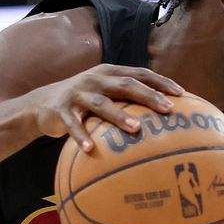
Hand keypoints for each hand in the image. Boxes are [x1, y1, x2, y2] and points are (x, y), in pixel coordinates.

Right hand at [28, 65, 183, 151]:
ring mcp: (78, 94)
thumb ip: (127, 98)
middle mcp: (95, 79)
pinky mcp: (62, 110)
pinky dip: (81, 136)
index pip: (139, 74)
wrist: (42, 104)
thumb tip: (162, 113)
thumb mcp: (104, 93)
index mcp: (109, 73)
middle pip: (125, 85)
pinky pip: (74, 125)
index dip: (160, 82)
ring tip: (136, 129)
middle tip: (167, 109)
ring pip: (102, 104)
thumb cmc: (83, 102)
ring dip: (119, 116)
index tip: (182, 94)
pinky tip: (90, 149)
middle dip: (148, 96)